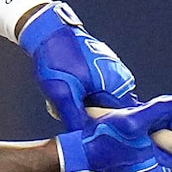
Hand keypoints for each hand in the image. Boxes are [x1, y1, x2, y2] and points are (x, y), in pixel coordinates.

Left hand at [18, 1, 138, 132]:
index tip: (85, 132)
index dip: (101, 129)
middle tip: (64, 107)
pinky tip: (63, 86)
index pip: (121, 120)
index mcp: (120, 86)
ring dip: (79, 103)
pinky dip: (77, 92)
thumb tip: (85, 140)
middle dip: (85, 114)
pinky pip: (92, 89)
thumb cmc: (57, 59)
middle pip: (107, 112)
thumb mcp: (62, 94)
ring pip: (96, 101)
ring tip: (61, 96)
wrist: (48, 30)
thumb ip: (76, 118)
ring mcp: (112, 73)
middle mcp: (122, 80)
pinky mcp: (102, 69)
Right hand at [58, 95, 171, 171]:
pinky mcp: (140, 158)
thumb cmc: (102, 143)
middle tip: (152, 114)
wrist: (77, 152)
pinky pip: (152, 140)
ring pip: (165, 139)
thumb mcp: (133, 121)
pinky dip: (146, 128)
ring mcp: (149, 166)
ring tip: (137, 118)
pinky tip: (132, 122)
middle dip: (168, 125)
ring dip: (155, 124)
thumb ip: (160, 110)